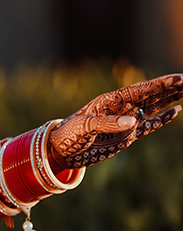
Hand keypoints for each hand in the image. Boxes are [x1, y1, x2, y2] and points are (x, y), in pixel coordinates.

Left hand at [49, 73, 182, 170]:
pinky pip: (148, 126)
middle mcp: (120, 108)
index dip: (160, 84)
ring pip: (153, 107)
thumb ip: (108, 123)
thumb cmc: (67, 134)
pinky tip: (175, 112)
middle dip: (170, 88)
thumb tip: (134, 122)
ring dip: (169, 99)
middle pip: (150, 95)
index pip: (140, 90)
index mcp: (110, 101)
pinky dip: (162, 119)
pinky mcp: (126, 137)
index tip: (179, 78)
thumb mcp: (84, 126)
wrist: (60, 151)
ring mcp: (125, 122)